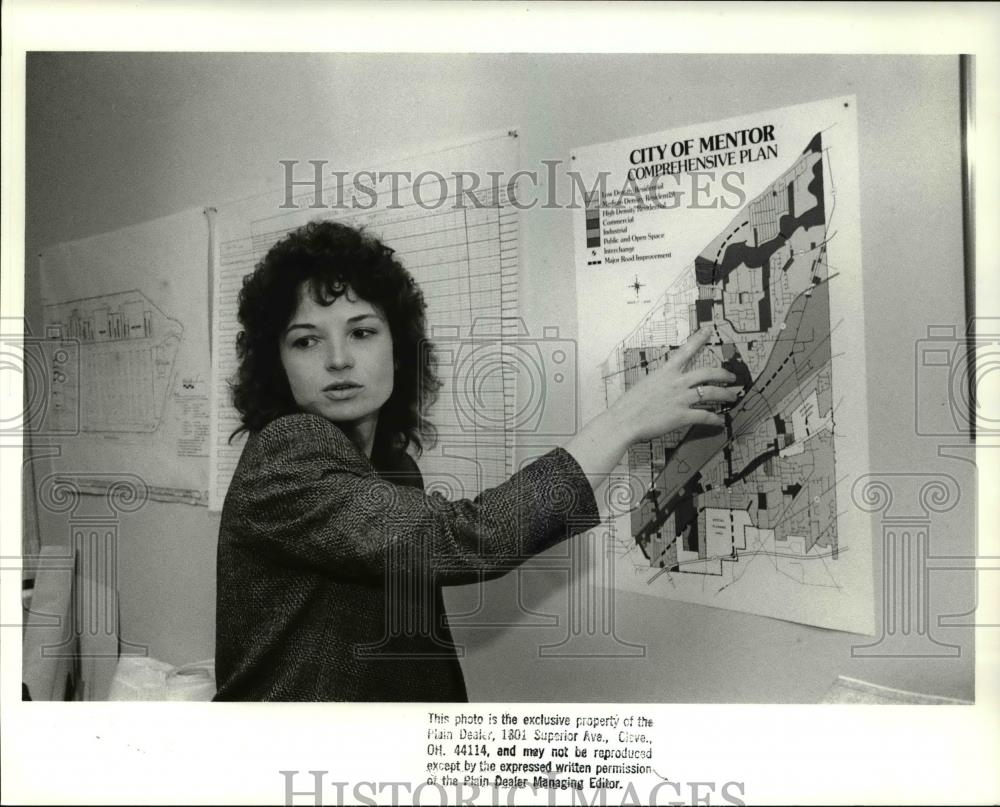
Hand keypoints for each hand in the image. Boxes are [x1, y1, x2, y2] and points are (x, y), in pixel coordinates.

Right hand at [610, 326, 739, 442]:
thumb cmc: (629, 405)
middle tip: (732, 377)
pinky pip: (705, 416)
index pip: (685, 351)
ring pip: (711, 393)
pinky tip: (720, 421)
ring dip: (725, 395)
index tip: (708, 330)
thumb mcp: (644, 385)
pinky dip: (715, 419)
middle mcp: (676, 383)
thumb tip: (665, 387)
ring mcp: (681, 399)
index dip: (699, 339)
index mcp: (665, 372)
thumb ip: (659, 384)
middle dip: (723, 375)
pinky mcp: (682, 416)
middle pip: (707, 373)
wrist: (623, 421)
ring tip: (732, 397)